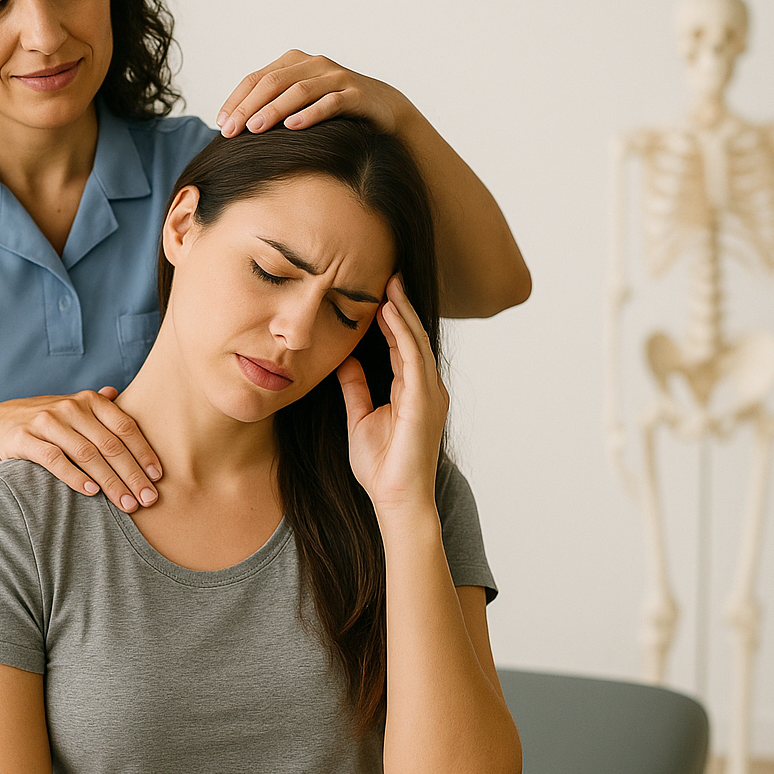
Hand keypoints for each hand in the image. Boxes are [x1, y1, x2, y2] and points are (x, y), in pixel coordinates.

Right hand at [0, 388, 161, 511]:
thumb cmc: (47, 421)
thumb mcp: (74, 408)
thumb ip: (98, 406)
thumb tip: (119, 393)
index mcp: (89, 401)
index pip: (124, 427)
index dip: (143, 452)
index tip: (158, 477)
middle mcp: (70, 408)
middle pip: (109, 445)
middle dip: (132, 474)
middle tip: (147, 500)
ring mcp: (47, 422)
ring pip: (87, 454)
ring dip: (110, 482)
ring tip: (126, 503)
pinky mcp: (25, 439)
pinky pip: (55, 460)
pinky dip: (75, 477)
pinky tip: (92, 493)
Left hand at [215, 49, 409, 137]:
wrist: (384, 109)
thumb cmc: (334, 108)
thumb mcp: (301, 101)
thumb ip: (273, 105)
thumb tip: (235, 126)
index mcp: (295, 62)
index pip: (257, 78)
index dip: (237, 100)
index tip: (221, 124)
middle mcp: (315, 64)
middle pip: (274, 82)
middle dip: (249, 106)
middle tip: (232, 131)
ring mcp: (337, 77)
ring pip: (300, 90)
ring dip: (274, 110)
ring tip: (255, 129)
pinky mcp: (356, 94)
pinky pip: (330, 103)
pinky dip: (310, 114)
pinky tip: (293, 127)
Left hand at [335, 276, 447, 515]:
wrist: (395, 498)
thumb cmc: (381, 466)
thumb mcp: (360, 418)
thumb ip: (356, 388)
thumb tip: (345, 360)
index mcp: (412, 391)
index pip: (403, 345)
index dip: (391, 318)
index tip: (378, 292)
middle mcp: (426, 388)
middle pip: (413, 337)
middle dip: (401, 305)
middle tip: (388, 274)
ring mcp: (428, 394)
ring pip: (415, 342)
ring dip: (402, 312)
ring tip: (389, 284)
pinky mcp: (423, 401)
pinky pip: (413, 359)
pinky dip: (402, 333)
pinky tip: (390, 313)